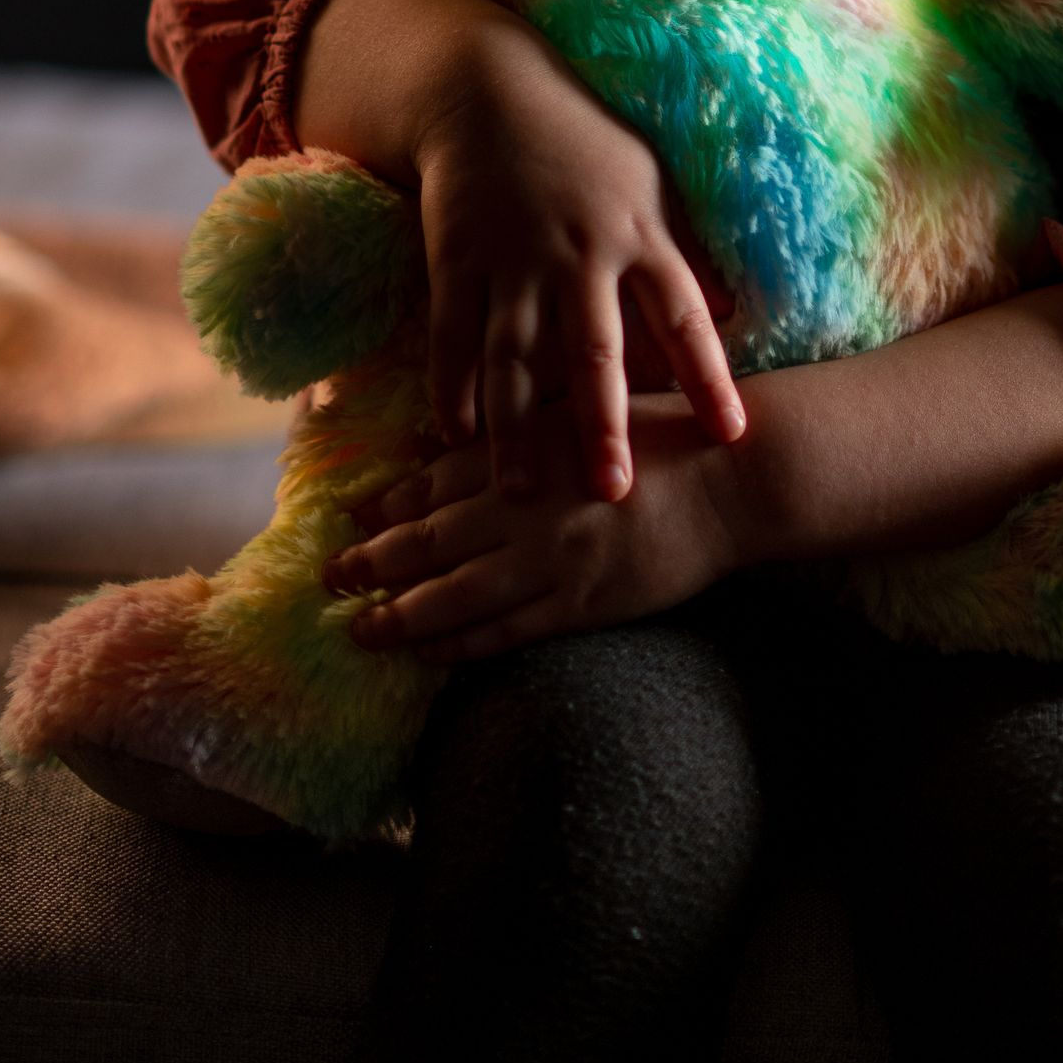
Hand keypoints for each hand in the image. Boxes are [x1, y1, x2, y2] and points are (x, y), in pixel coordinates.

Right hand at [298, 0, 744, 502]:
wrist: (492, 89)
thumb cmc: (587, 141)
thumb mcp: (653, 184)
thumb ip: (687, 252)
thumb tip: (737, 314)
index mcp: (640, 236)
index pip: (685, 317)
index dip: (710, 376)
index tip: (733, 434)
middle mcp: (580, 253)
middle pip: (595, 352)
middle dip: (603, 425)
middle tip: (611, 493)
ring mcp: (513, 257)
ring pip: (514, 356)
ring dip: (515, 428)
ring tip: (518, 492)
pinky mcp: (456, 256)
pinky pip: (452, 332)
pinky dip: (451, 383)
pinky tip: (453, 434)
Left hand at [320, 398, 753, 660]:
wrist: (738, 478)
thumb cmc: (673, 436)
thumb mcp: (591, 409)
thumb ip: (534, 426)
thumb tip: (476, 437)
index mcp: (529, 449)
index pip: (439, 480)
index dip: (388, 501)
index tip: (349, 514)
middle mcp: (528, 504)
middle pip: (429, 538)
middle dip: (371, 560)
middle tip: (325, 577)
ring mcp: (551, 559)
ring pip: (453, 593)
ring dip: (396, 614)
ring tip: (355, 629)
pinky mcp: (580, 603)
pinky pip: (503, 631)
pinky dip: (456, 643)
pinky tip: (423, 653)